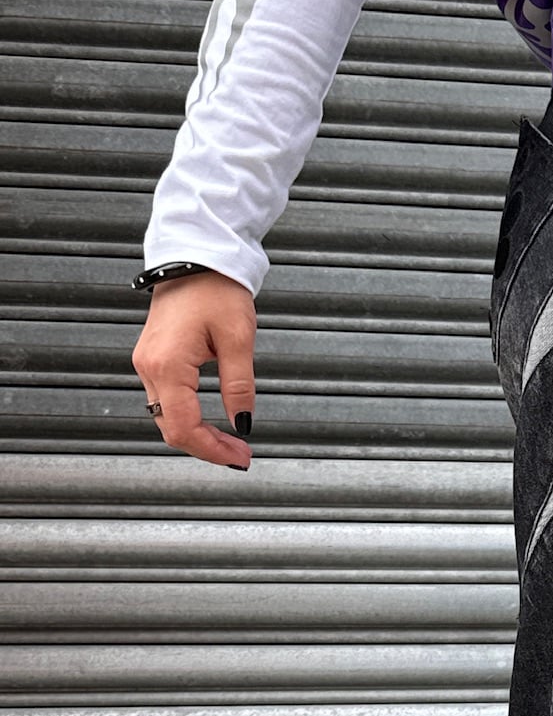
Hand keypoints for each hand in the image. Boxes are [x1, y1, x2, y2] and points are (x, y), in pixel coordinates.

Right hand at [132, 271, 256, 467]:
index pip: (184, 427)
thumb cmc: (215, 289)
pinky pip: (165, 401)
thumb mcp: (238, 339)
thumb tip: (242, 423)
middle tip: (240, 456)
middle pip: (171, 428)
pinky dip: (187, 418)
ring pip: (165, 417)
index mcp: (167, 365)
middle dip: (206, 448)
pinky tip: (210, 423)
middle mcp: (149, 367)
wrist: (195, 257)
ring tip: (230, 444)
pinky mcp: (152, 358)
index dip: (213, 450)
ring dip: (197, 435)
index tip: (240, 458)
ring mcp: (146, 363)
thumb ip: (239, 386)